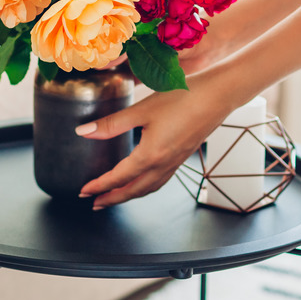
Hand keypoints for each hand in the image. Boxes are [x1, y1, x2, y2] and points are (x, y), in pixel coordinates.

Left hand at [76, 70, 237, 208]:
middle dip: (112, 199)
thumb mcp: (141, 110)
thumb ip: (111, 124)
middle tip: (94, 203)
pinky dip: (145, 187)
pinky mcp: (182, 157)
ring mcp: (174, 163)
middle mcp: (163, 165)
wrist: (217, 96)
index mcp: (150, 156)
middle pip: (133, 191)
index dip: (99, 186)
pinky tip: (142, 181)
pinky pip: (160, 181)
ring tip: (114, 197)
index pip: (118, 178)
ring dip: (128, 196)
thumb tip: (83, 133)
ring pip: (147, 189)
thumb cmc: (182, 98)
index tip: (84, 191)